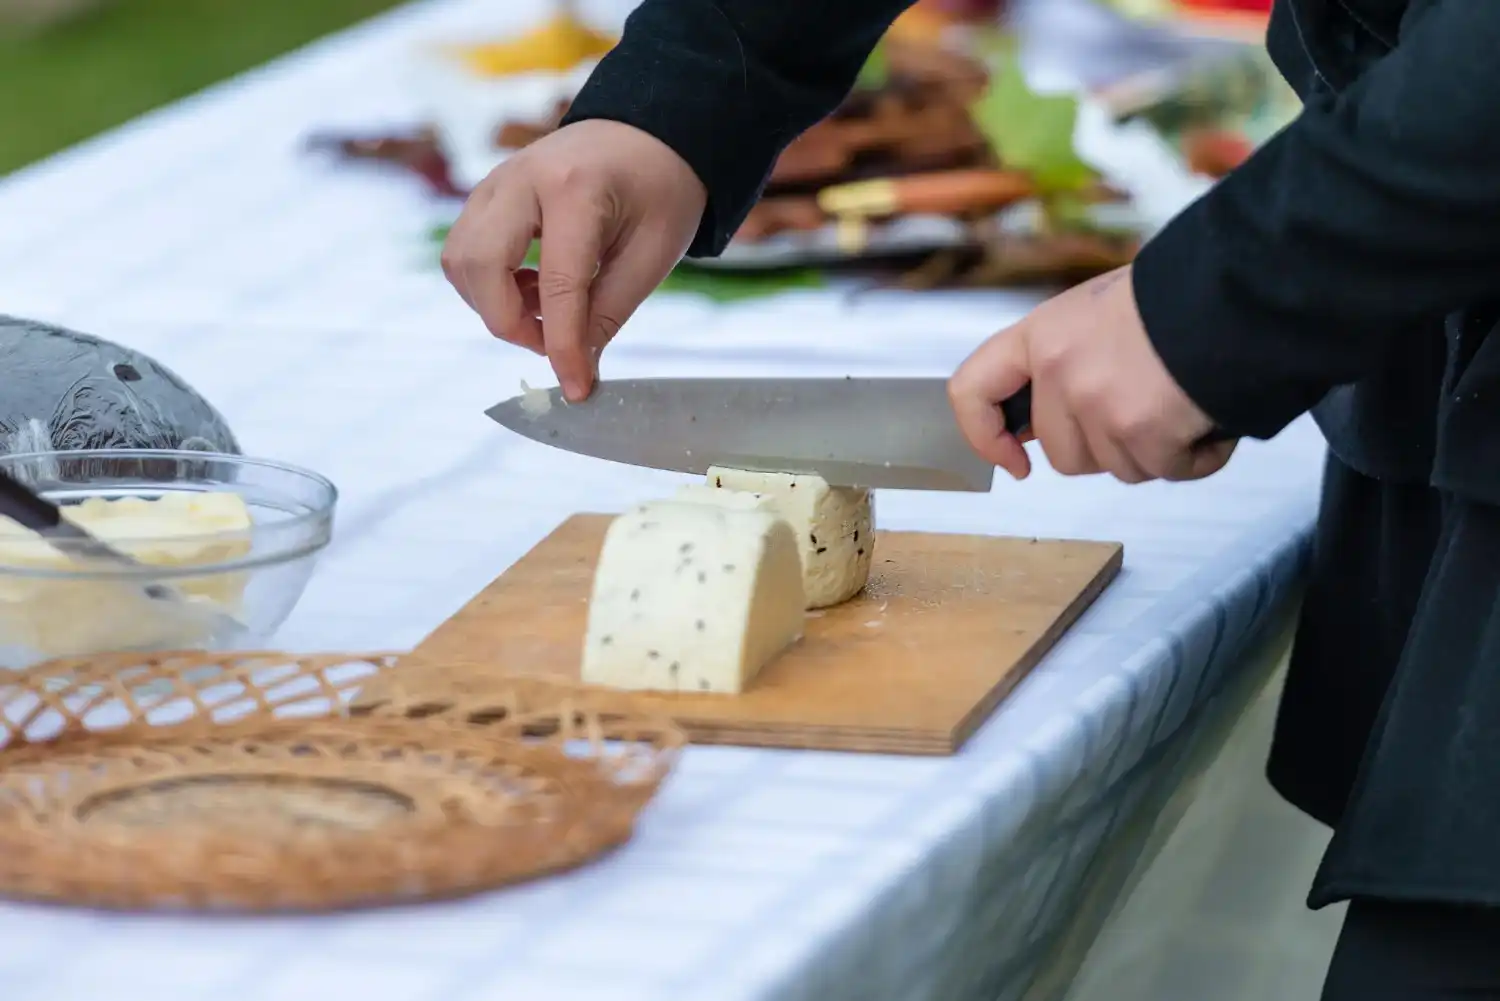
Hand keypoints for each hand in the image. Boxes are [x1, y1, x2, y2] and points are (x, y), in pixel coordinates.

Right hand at [442, 120, 706, 400]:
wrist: (647, 134)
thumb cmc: (659, 189)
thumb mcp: (652, 255)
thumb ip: (608, 313)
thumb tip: (575, 372)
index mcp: (576, 188)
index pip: (557, 284)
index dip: (562, 346)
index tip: (574, 388)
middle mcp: (521, 178)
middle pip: (478, 267)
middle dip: (508, 323)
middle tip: (552, 341)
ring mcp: (494, 182)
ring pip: (460, 262)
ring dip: (494, 305)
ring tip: (547, 309)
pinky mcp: (485, 196)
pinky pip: (466, 252)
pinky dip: (491, 286)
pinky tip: (535, 288)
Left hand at [947, 265, 1236, 483]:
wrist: (1239, 289)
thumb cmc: (1179, 297)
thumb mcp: (1099, 313)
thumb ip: (1061, 362)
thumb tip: (1040, 424)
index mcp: (1041, 334)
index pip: (972, 391)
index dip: (985, 435)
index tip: (1012, 461)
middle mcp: (1059, 370)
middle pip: (1062, 452)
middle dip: (1106, 447)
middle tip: (1148, 407)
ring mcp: (1097, 403)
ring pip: (1115, 468)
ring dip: (1154, 451)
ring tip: (1182, 403)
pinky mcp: (1141, 430)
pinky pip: (1162, 471)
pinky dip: (1193, 457)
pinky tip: (1206, 419)